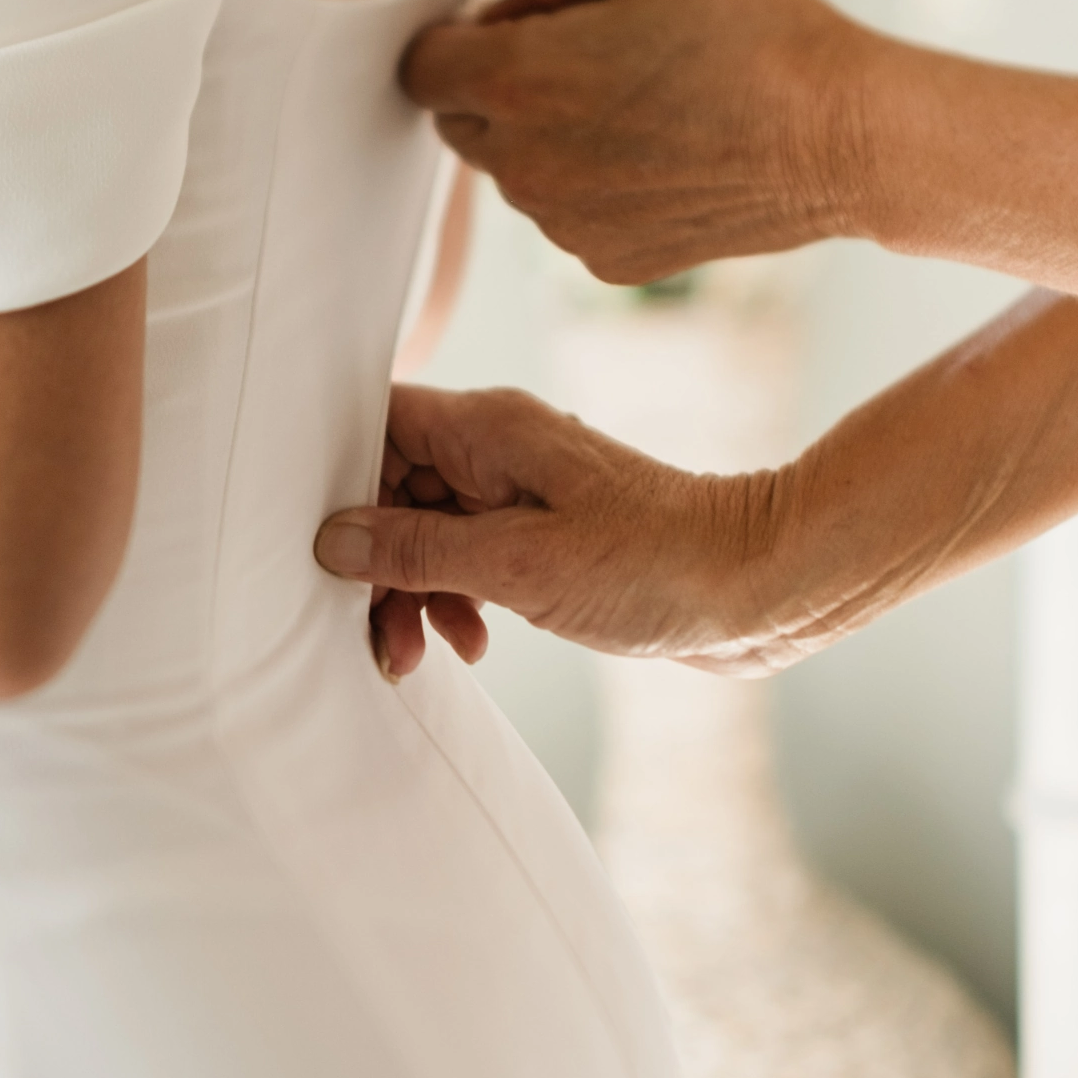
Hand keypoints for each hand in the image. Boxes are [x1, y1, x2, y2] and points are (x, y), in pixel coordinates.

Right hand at [316, 384, 819, 676]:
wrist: (758, 588)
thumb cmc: (653, 564)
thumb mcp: (519, 565)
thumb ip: (418, 549)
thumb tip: (333, 538)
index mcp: (489, 429)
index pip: (376, 423)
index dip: (337, 478)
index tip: (319, 544)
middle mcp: (499, 449)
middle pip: (392, 488)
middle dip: (374, 561)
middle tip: (377, 631)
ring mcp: (522, 493)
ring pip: (427, 532)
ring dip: (413, 593)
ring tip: (423, 654)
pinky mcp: (544, 536)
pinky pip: (469, 559)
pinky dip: (456, 601)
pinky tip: (474, 644)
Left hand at [402, 0, 886, 284]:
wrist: (840, 136)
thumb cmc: (750, 28)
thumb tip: (504, 9)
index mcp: (515, 81)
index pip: (420, 67)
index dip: (458, 38)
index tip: (508, 27)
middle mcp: (522, 165)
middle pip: (458, 124)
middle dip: (496, 87)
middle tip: (582, 57)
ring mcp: (560, 224)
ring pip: (515, 173)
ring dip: (547, 137)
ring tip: (641, 102)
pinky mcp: (602, 263)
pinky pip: (567, 214)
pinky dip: (592, 183)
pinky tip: (663, 152)